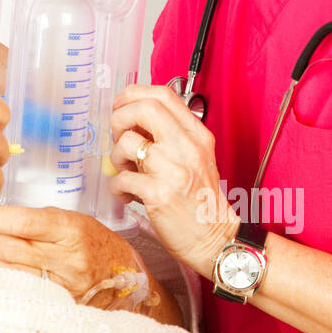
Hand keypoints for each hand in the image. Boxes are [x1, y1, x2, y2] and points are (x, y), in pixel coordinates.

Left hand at [0, 203, 144, 308]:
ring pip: (8, 269)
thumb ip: (36, 219)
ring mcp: (61, 286)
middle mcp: (67, 260)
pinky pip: (17, 287)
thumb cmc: (96, 243)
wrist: (126, 279)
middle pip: (9, 247)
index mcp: (71, 230)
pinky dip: (0, 272)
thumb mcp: (71, 220)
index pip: (22, 221)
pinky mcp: (55, 304)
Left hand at [108, 84, 239, 278]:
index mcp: (197, 135)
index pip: (163, 95)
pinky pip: (121, 179)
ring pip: (127, 143)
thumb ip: (170, 136)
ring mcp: (174, 171)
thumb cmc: (200, 200)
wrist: (216, 238)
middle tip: (118, 135)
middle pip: (144, 108)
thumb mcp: (195, 158)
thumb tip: (132, 119)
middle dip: (119, 117)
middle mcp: (187, 148)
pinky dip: (116, 186)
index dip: (134, 94)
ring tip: (124, 171)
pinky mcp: (160, 195)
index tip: (122, 106)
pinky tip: (126, 194)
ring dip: (115, 156)